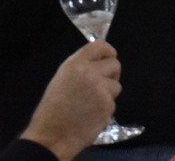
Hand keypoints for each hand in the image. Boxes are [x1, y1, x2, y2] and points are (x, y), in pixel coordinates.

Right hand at [21, 40, 120, 160]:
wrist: (51, 135)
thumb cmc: (53, 107)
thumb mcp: (62, 78)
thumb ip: (81, 66)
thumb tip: (100, 60)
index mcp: (74, 64)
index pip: (100, 46)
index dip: (108, 51)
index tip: (108, 58)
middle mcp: (89, 73)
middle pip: (115, 64)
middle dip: (111, 74)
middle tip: (99, 84)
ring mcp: (100, 89)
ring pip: (116, 84)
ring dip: (108, 92)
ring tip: (91, 102)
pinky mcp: (108, 105)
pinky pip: (113, 101)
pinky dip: (105, 106)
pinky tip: (92, 113)